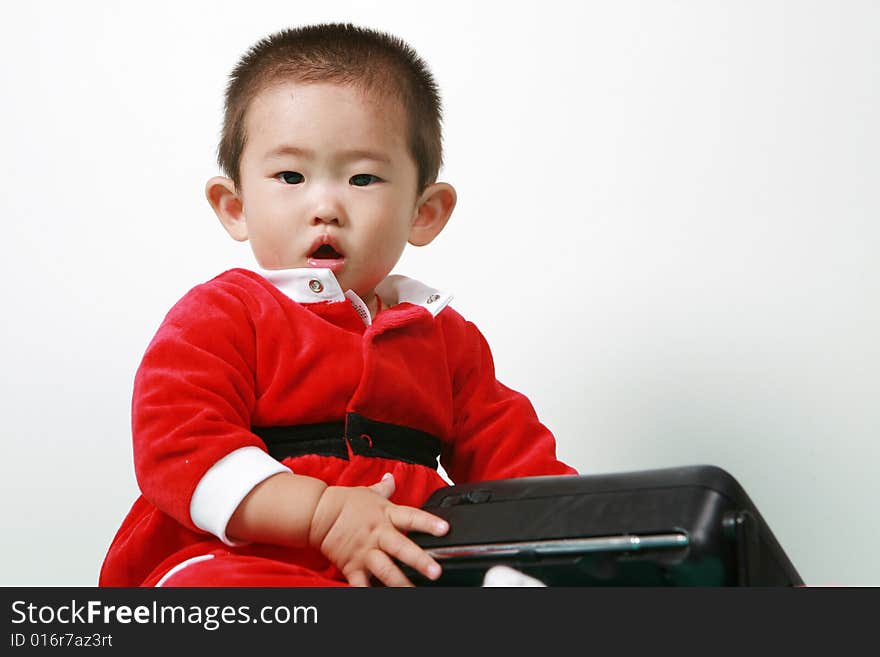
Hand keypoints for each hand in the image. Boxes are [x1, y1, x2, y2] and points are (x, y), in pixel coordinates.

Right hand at [308, 473, 448, 586]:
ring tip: (414, 593)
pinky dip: (368, 593)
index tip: (445, 529)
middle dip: (419, 561)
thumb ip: (385, 488)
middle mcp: (379, 534)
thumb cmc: (345, 503)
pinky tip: (378, 599)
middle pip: (402, 548)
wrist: (318, 512)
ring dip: (400, 582)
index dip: (429, 523)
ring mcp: (366, 552)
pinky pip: (361, 584)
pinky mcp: (352, 566)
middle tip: (436, 571)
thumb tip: (392, 477)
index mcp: (386, 515)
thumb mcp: (368, 492)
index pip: (412, 517)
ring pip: (386, 570)